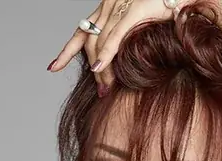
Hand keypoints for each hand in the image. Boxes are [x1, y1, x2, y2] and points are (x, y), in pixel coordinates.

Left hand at [48, 0, 180, 93]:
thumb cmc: (168, 7)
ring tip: (105, 89)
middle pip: (89, 42)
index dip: (66, 51)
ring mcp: (119, 6)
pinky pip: (116, 35)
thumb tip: (123, 63)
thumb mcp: (142, 25)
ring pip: (101, 41)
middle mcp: (109, 5)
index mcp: (107, 9)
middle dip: (92, 69)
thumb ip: (129, 39)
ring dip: (102, 69)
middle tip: (101, 92)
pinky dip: (107, 53)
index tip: (52, 68)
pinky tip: (101, 69)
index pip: (81, 32)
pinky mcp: (135, 9)